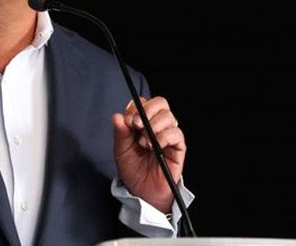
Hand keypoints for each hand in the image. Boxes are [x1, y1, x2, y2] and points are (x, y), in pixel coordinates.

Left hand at [111, 96, 185, 212]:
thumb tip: (117, 116)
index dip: (136, 107)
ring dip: (154, 126)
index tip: (128, 121)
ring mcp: (168, 135)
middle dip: (147, 111)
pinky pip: (176, 134)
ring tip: (144, 143)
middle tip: (137, 125)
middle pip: (160, 103)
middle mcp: (157, 126)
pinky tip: (154, 145)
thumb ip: (120, 133)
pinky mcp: (178, 147)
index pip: (144, 103)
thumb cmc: (133, 171)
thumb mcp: (121, 151)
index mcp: (143, 123)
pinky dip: (164, 137)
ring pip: (168, 116)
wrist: (142, 192)